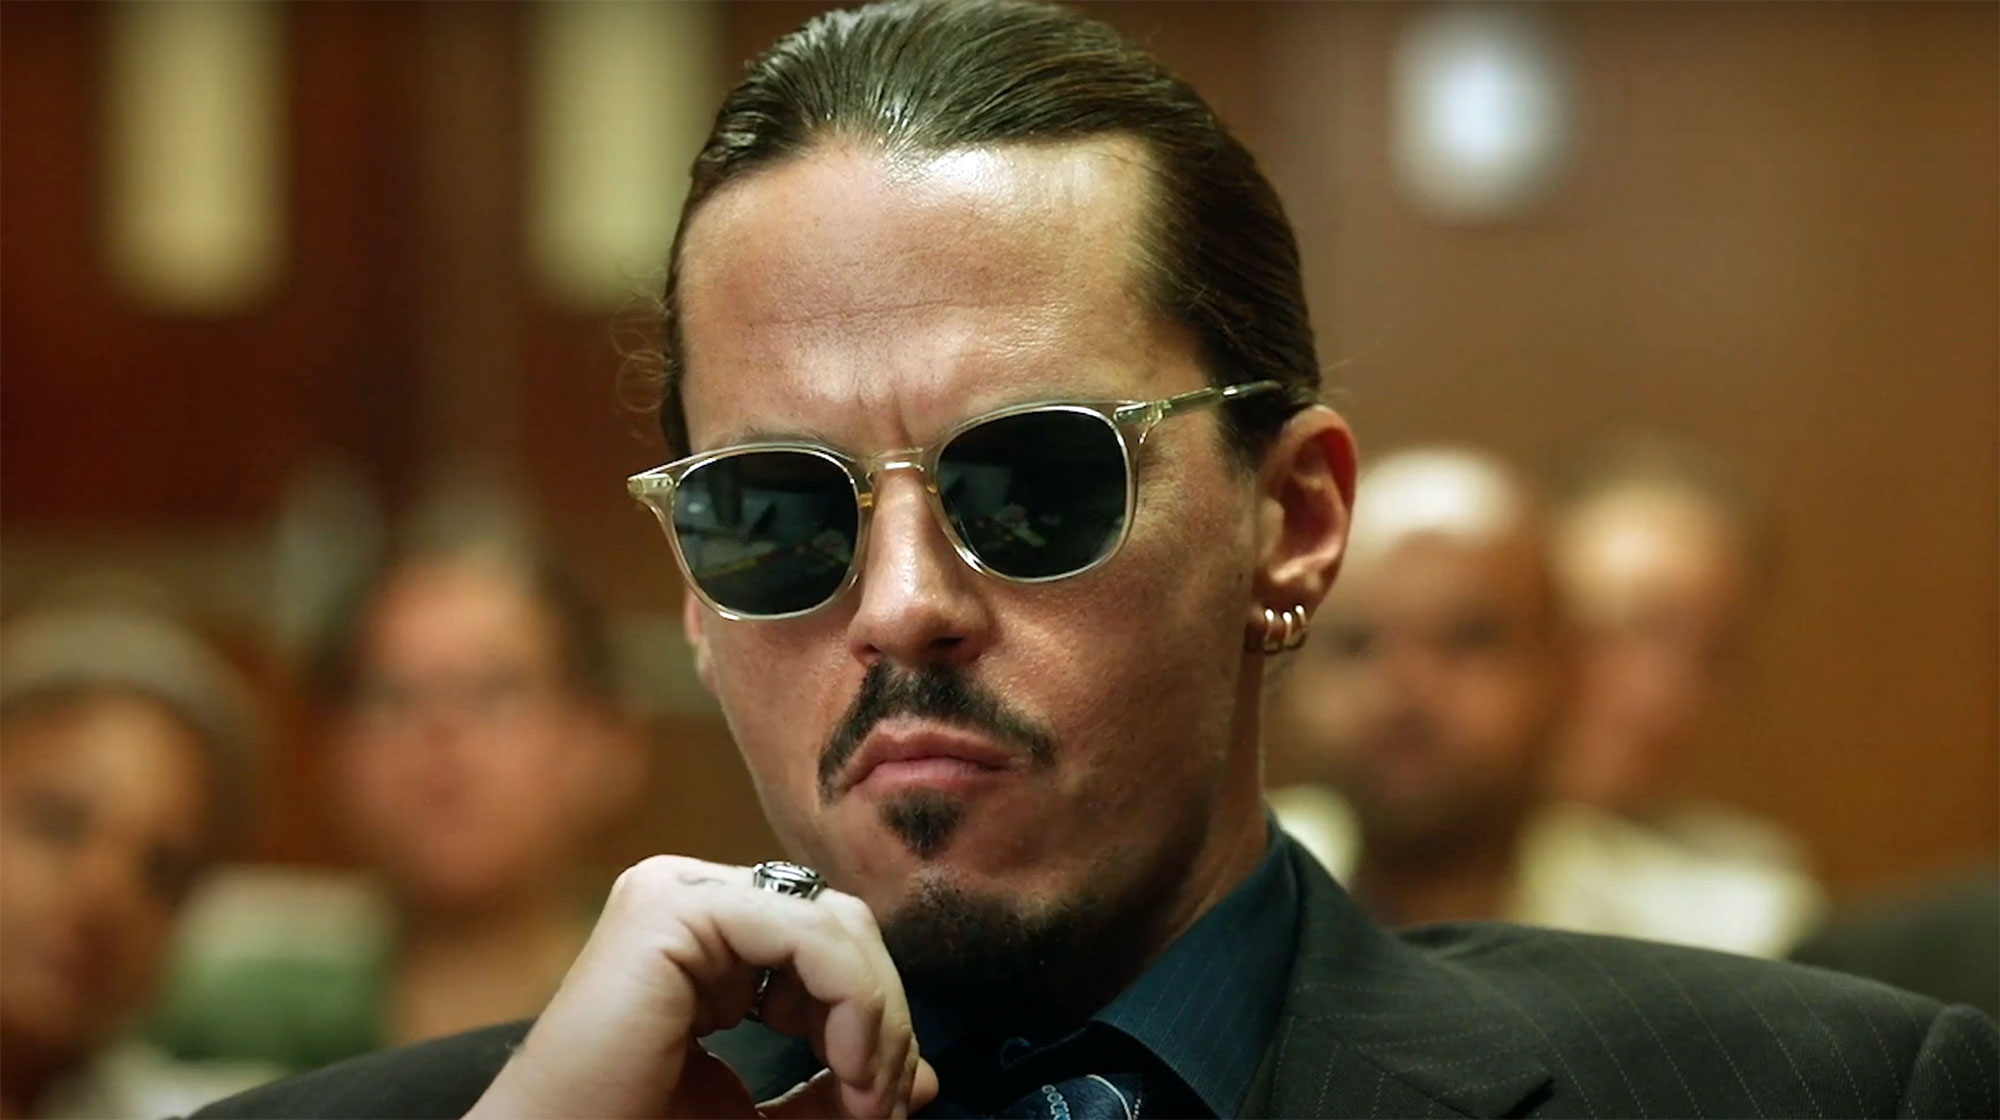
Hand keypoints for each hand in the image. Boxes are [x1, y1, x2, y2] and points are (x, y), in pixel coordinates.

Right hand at [464, 856, 936, 1118]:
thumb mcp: (763, 1116)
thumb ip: (836, 1088)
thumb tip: (923, 1076)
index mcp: (708, 937)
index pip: (833, 944)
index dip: (876, 1021)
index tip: (880, 1107)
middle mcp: (691, 897)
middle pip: (842, 924)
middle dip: (883, 1019)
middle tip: (879, 1106)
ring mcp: (676, 892)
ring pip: (835, 923)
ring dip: (875, 1017)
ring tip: (864, 1097)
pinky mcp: (670, 908)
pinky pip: (806, 931)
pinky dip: (852, 999)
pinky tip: (846, 1065)